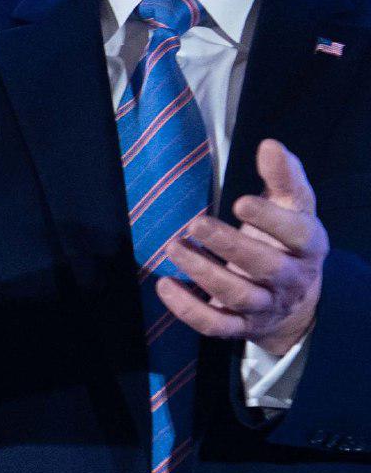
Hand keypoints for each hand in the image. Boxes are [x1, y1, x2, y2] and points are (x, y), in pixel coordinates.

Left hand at [157, 139, 327, 356]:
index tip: (241, 201)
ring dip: (202, 272)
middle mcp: (290, 279)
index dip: (271, 220)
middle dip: (229, 245)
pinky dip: (187, 309)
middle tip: (196, 223)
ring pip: (237, 296)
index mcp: (308, 246)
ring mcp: (264, 306)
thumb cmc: (285, 241)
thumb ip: (283, 176)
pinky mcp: (240, 326)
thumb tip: (270, 146)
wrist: (293, 300)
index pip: (298, 234)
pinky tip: (164, 285)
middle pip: (265, 267)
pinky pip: (215, 325)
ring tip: (173, 247)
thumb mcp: (291, 207)